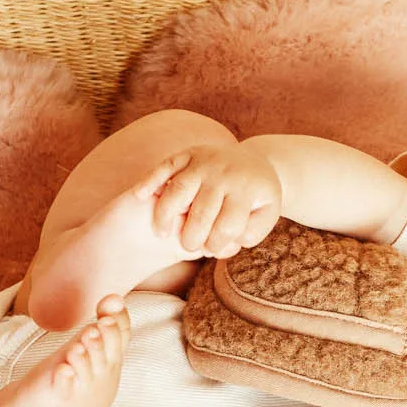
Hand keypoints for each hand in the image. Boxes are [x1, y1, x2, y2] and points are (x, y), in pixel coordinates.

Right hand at [150, 142, 282, 257]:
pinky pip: (166, 165)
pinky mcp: (188, 154)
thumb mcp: (266, 214)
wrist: (255, 161)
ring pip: (179, 189)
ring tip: (161, 234)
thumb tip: (230, 242)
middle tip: (187, 247)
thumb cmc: (256, 198)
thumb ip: (252, 232)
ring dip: (166, 215)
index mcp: (245, 190)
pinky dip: (151, 180)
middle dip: (191, 236)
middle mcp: (223, 174)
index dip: (216, 245)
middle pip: (202, 211)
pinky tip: (139, 196)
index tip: (211, 251)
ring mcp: (203, 162)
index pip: (227, 226)